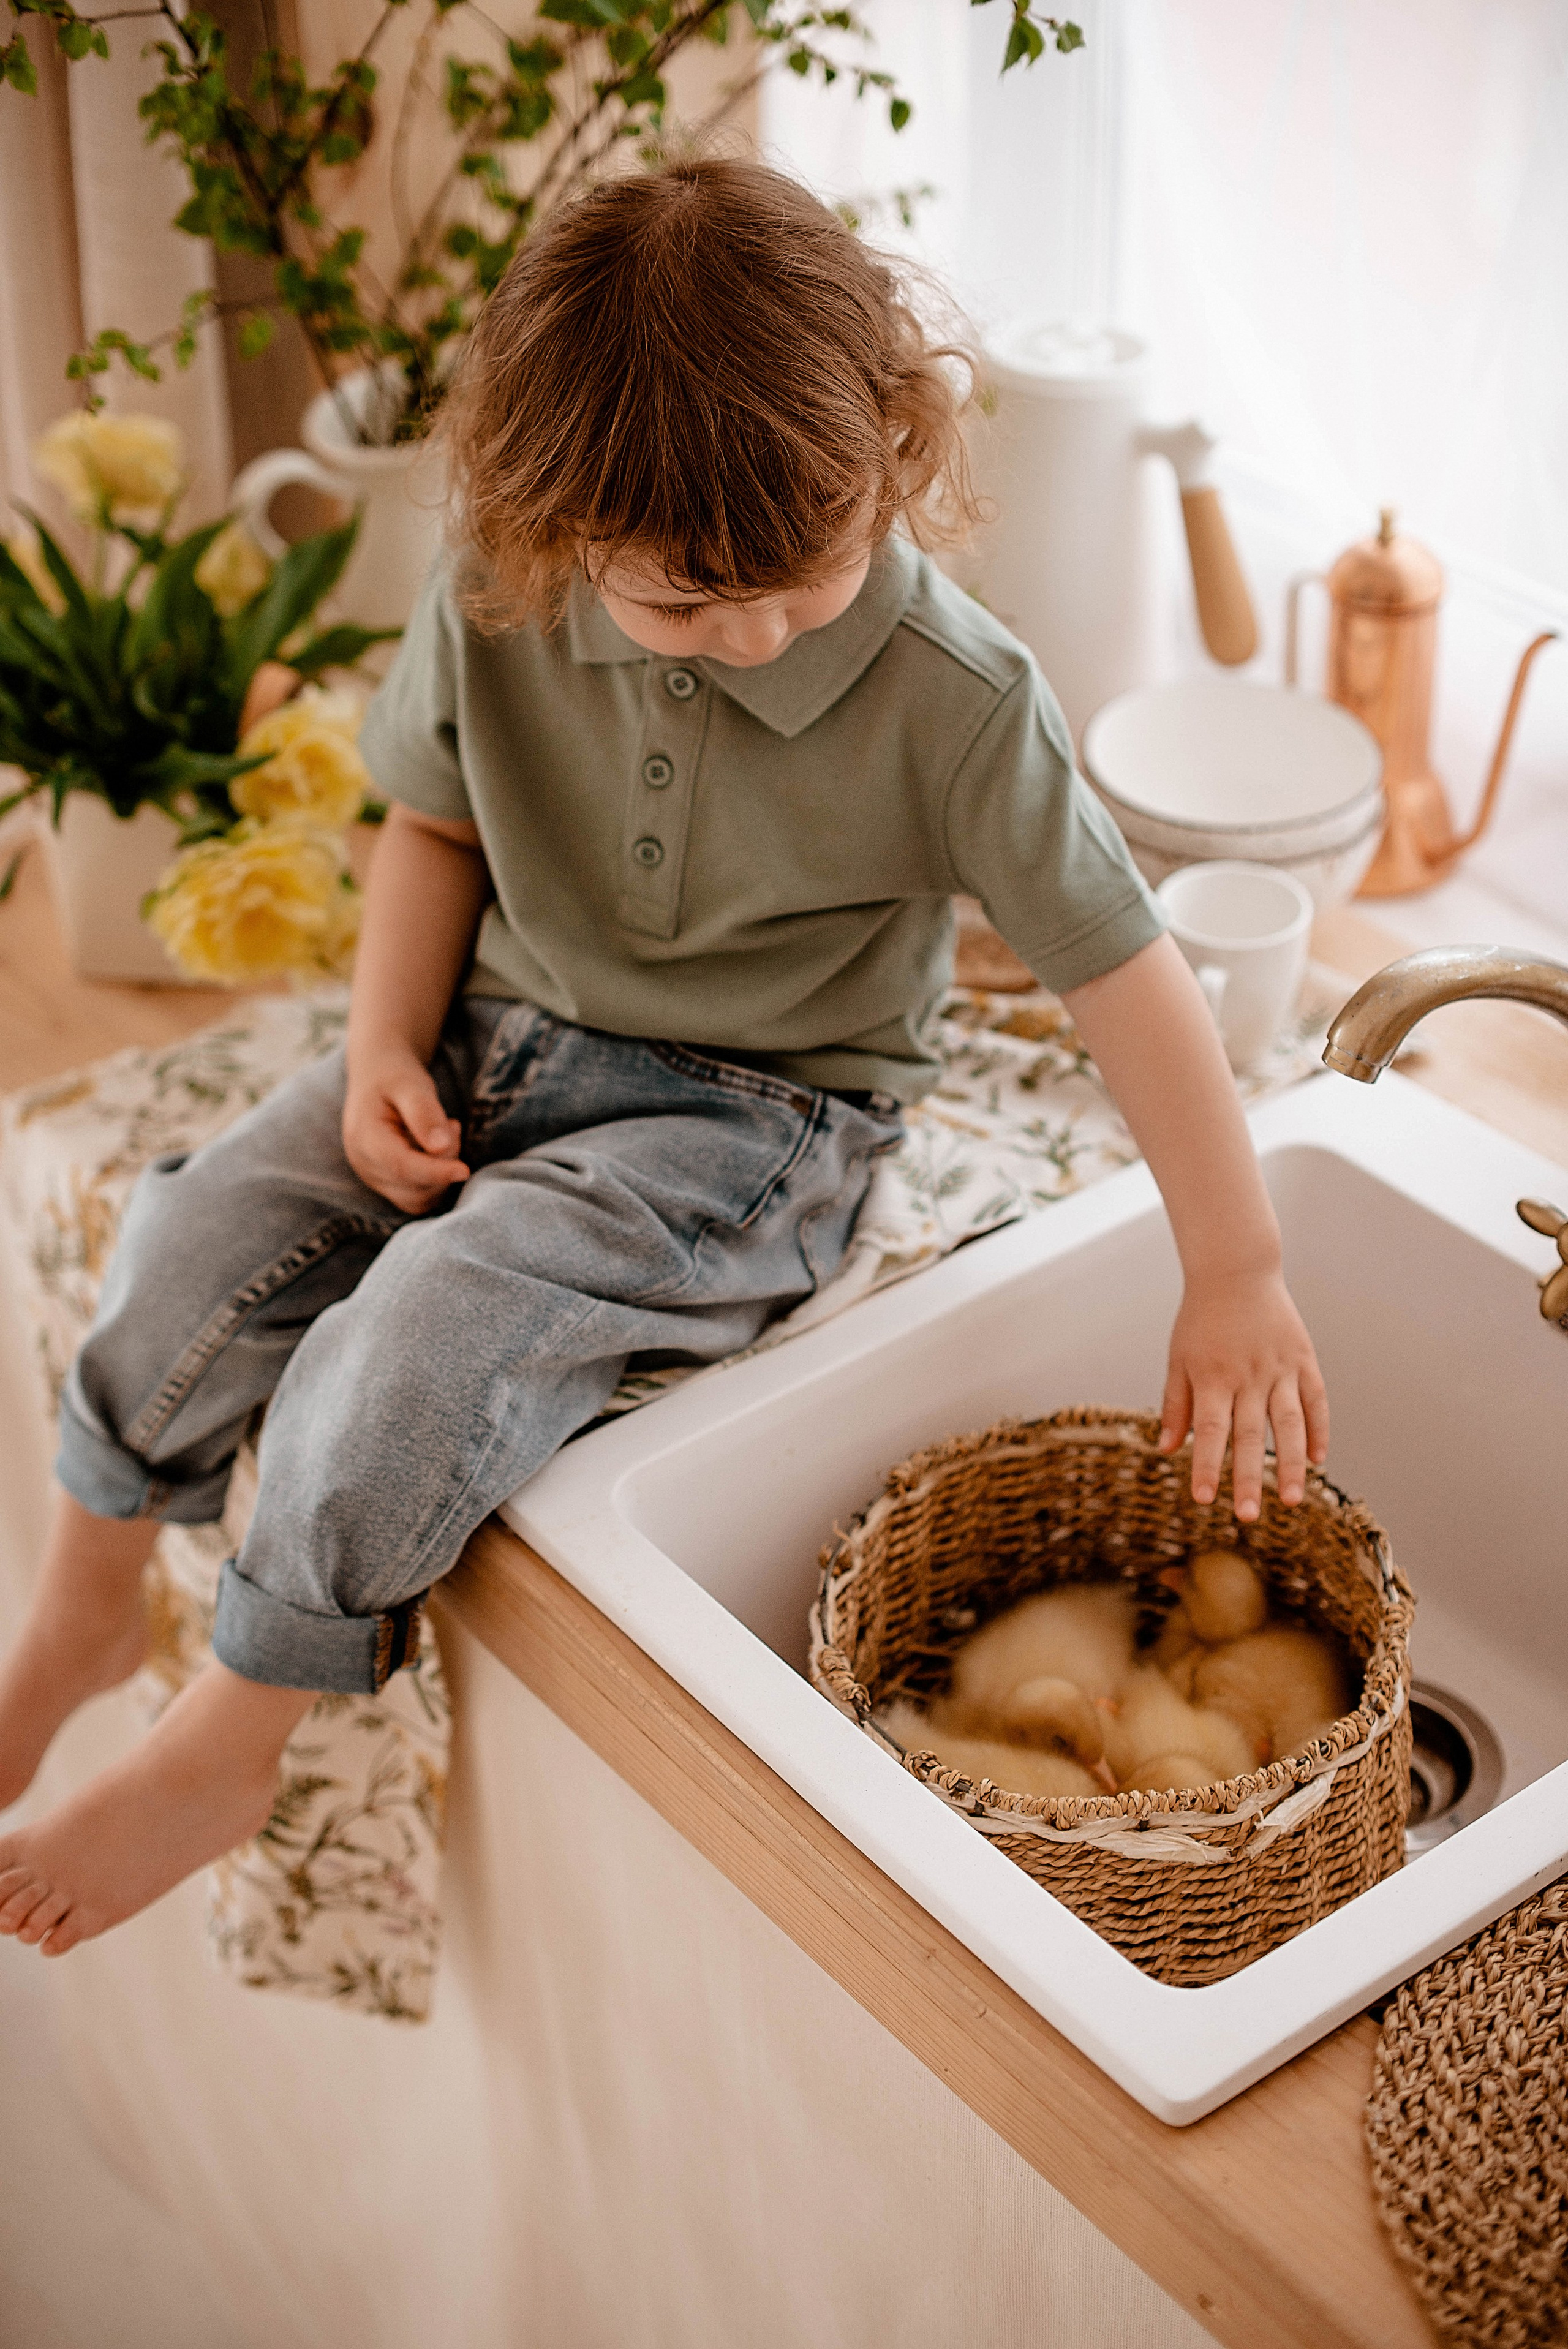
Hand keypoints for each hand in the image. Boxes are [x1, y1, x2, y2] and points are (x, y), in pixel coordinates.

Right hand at [343, 1046, 468, 1214]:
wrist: (377, 1075)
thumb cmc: (395, 1075)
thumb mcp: (410, 1084)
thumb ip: (424, 1113)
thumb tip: (440, 1147)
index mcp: (364, 1138)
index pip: (401, 1167)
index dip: (436, 1172)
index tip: (466, 1170)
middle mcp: (364, 1164)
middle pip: (413, 1186)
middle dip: (443, 1163)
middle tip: (452, 1125)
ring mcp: (373, 1177)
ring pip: (418, 1198)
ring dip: (441, 1173)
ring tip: (444, 1133)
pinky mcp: (386, 1183)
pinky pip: (418, 1197)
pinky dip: (435, 1181)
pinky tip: (437, 1151)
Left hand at [1158, 1267, 1328, 1521]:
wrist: (1236, 1271)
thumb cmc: (1200, 1320)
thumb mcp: (1178, 1359)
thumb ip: (1175, 1404)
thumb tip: (1165, 1450)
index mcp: (1213, 1377)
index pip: (1209, 1430)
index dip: (1206, 1465)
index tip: (1203, 1499)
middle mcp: (1248, 1376)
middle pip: (1250, 1435)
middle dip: (1249, 1478)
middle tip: (1248, 1517)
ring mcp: (1280, 1368)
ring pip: (1290, 1423)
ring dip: (1292, 1464)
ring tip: (1293, 1501)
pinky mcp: (1303, 1360)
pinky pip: (1316, 1400)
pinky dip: (1319, 1431)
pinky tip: (1318, 1460)